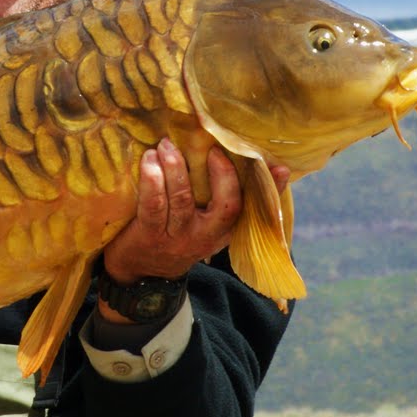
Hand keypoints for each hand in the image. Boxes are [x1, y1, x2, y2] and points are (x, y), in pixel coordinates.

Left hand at [97, 140, 289, 321]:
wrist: (142, 271)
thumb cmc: (178, 234)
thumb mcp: (206, 225)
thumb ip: (223, 196)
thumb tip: (255, 161)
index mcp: (223, 230)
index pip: (251, 208)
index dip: (267, 188)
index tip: (274, 165)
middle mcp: (205, 235)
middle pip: (225, 206)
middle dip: (222, 174)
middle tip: (210, 147)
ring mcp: (178, 237)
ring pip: (183, 198)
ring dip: (175, 167)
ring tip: (166, 145)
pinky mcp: (149, 235)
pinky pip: (154, 204)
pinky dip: (152, 179)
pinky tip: (149, 161)